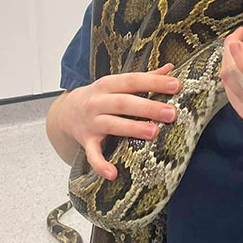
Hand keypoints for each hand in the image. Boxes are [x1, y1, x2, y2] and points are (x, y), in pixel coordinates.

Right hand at [63, 63, 180, 179]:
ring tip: (154, 132)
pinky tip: (113, 173)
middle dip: (148, 107)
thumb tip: (170, 69)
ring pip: (112, 125)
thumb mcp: (117, 83)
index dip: (154, 82)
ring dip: (133, 129)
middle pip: (124, 103)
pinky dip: (101, 165)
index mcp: (108, 84)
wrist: (66, 112)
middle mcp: (98, 102)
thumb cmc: (100, 97)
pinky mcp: (86, 142)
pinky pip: (92, 155)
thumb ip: (144, 78)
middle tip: (171, 113)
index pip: (133, 80)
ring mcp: (91, 122)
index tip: (176, 85)